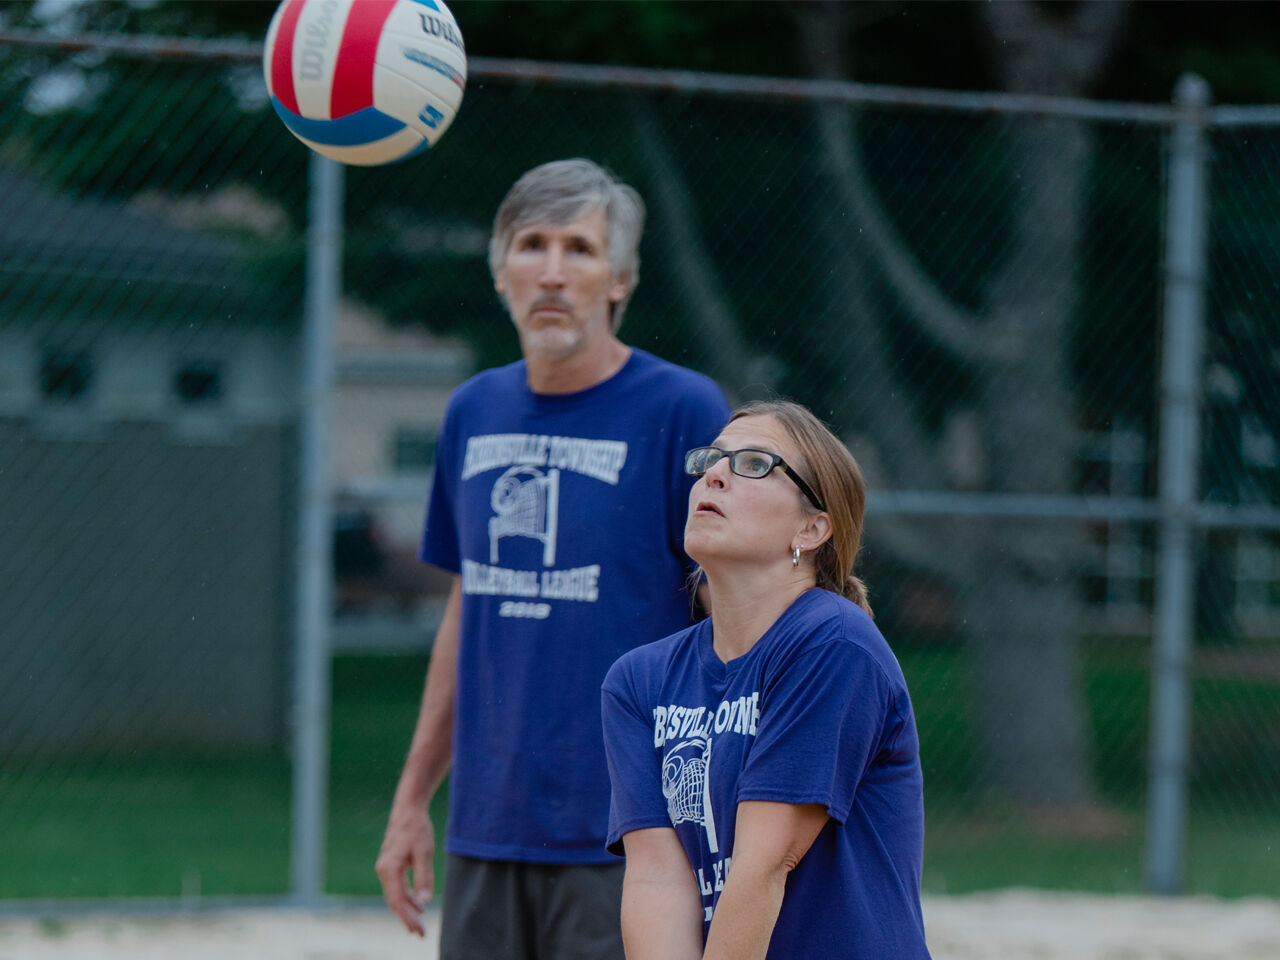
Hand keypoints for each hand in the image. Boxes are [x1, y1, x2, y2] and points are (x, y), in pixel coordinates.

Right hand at [375, 796, 435, 936]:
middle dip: (407, 918)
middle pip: (394, 902)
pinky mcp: (391, 864)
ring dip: (407, 909)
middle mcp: (383, 870)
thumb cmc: (416, 828)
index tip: (418, 930)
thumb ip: (423, 877)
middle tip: (419, 934)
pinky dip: (407, 897)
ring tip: (420, 923)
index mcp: (389, 869)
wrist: (408, 808)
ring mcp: (386, 868)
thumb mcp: (424, 853)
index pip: (397, 901)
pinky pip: (398, 886)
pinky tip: (418, 903)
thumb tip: (423, 902)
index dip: (407, 918)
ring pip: (395, 895)